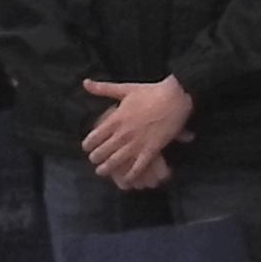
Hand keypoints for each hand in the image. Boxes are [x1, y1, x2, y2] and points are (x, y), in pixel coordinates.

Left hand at [80, 74, 192, 189]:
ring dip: (108, 168)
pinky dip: (131, 174)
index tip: (87, 148)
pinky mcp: (152, 149)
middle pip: (103, 151)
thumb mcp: (125, 89)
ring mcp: (137, 143)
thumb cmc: (150, 92)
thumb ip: (103, 88)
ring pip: (117, 161)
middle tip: (94, 161)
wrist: (175, 97)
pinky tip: (126, 179)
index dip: (88, 144)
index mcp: (116, 119)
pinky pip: (139, 166)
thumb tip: (85, 82)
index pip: (94, 137)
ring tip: (102, 172)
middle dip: (96, 158)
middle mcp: (123, 133)